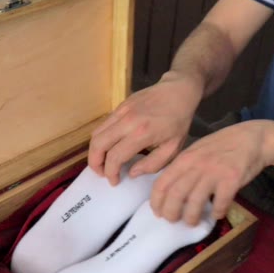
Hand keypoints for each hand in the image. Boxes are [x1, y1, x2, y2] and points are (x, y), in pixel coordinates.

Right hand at [88, 71, 203, 185]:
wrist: (178, 91)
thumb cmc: (179, 121)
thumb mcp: (173, 148)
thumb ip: (152, 164)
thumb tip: (131, 172)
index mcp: (142, 134)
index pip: (115, 157)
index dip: (111, 172)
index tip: (114, 181)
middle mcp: (128, 121)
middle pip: (98, 144)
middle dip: (95, 163)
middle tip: (102, 173)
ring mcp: (122, 111)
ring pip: (96, 134)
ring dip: (95, 151)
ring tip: (102, 162)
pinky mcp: (120, 105)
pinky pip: (103, 125)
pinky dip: (101, 138)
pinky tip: (109, 146)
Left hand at [150, 120, 273, 224]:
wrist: (253, 138)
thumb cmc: (224, 145)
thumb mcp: (198, 150)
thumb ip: (184, 167)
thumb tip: (170, 190)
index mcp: (185, 158)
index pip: (162, 183)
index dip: (157, 202)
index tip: (158, 213)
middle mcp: (196, 165)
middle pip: (175, 196)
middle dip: (171, 214)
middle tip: (174, 220)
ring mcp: (214, 172)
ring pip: (195, 203)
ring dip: (191, 218)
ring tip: (193, 221)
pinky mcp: (232, 180)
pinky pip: (220, 204)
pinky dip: (217, 213)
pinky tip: (218, 213)